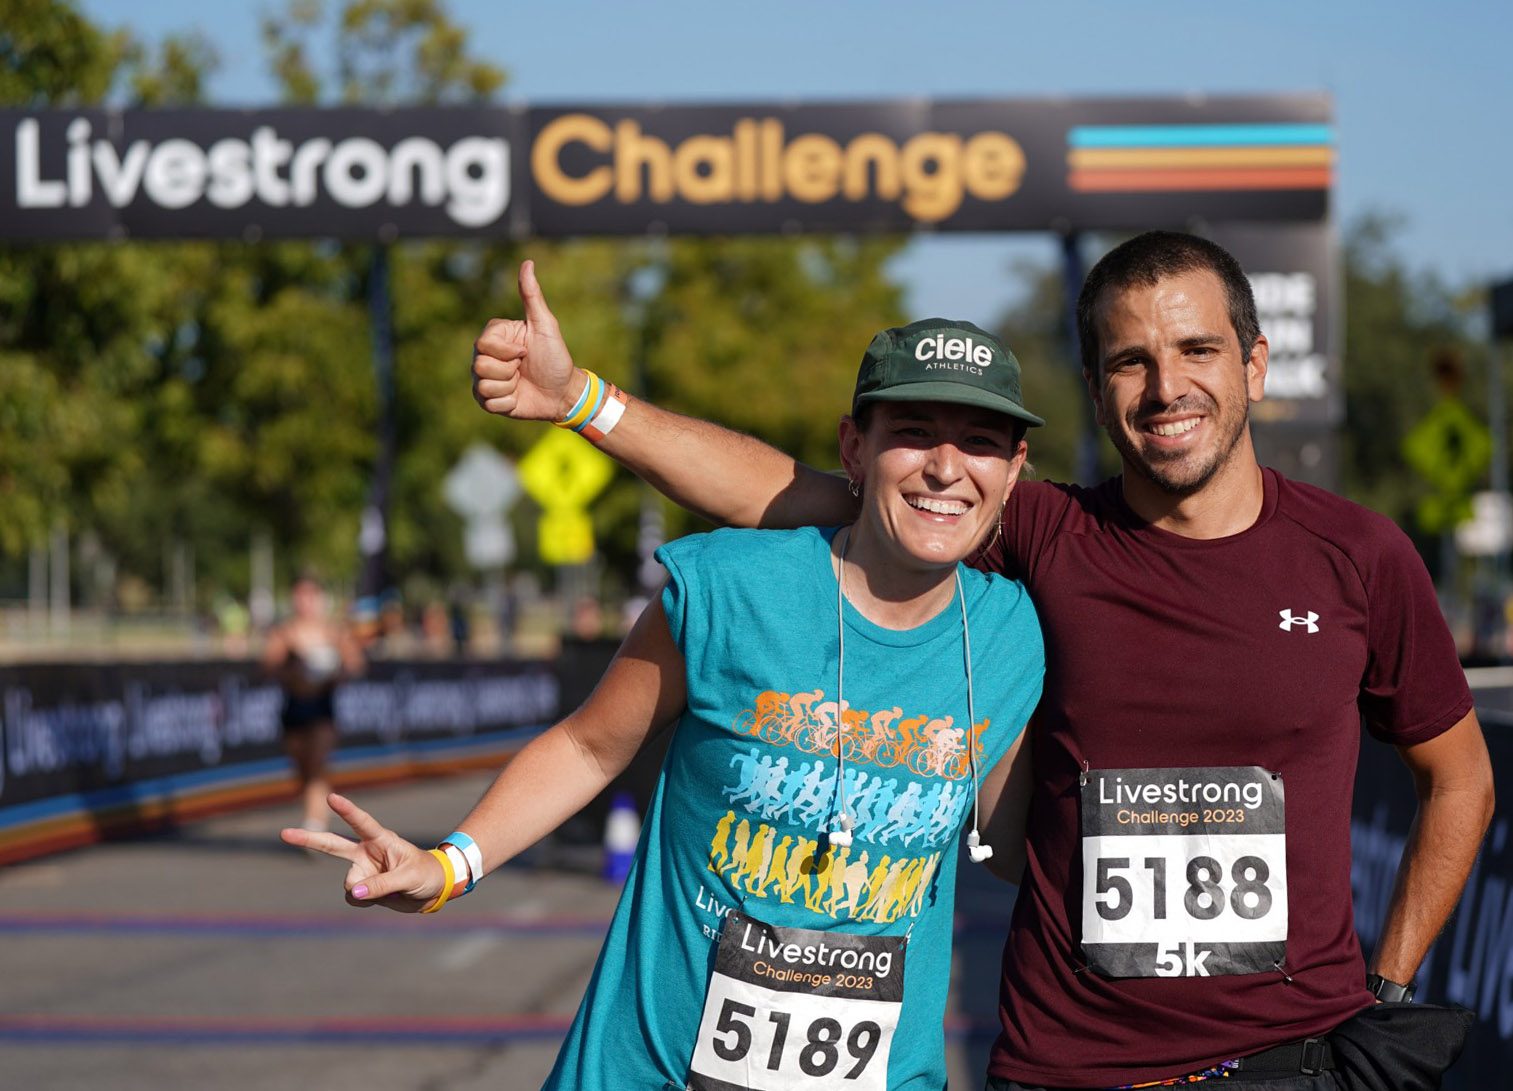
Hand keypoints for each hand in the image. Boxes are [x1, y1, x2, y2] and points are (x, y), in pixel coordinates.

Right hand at [281, 792, 444, 911]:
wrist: (432, 890)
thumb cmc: (425, 874)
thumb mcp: (409, 877)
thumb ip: (382, 884)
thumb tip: (355, 893)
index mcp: (381, 840)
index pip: (361, 822)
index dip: (346, 810)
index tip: (331, 797)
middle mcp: (366, 852)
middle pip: (332, 844)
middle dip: (308, 839)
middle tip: (284, 834)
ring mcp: (363, 869)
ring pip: (350, 884)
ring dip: (365, 891)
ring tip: (391, 889)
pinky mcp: (363, 886)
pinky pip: (355, 898)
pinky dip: (366, 902)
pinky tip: (383, 897)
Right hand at [472, 260, 581, 421]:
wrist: (563, 392)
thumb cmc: (556, 357)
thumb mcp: (545, 325)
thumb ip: (532, 296)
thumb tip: (527, 263)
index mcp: (495, 336)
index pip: (483, 344)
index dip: (507, 351)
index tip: (525, 351)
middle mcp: (485, 356)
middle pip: (479, 365)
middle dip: (508, 370)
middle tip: (523, 368)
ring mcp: (485, 379)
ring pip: (483, 385)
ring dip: (509, 387)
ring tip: (520, 382)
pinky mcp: (488, 401)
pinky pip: (488, 403)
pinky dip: (507, 402)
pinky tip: (518, 396)